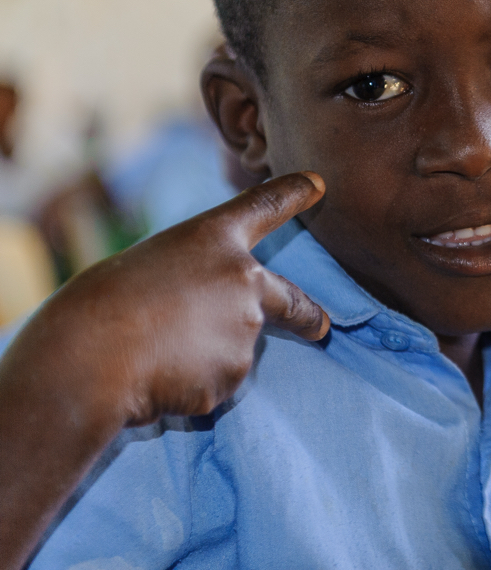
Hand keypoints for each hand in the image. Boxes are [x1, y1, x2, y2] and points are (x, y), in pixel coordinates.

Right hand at [0, 172, 328, 569]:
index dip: (292, 194)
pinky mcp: (236, 372)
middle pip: (290, 299)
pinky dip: (189, 386)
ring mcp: (246, 328)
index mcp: (214, 238)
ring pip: (231, 349)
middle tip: (322, 327)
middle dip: (309, 316)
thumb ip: (193, 285)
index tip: (318, 183)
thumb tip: (211, 329)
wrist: (89, 359)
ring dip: (201, 358)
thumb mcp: (146, 271)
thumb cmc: (100, 307)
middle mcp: (243, 277)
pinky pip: (213, 382)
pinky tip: (157, 377)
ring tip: (152, 353)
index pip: (263, 206)